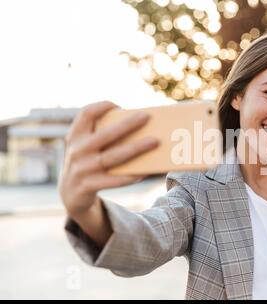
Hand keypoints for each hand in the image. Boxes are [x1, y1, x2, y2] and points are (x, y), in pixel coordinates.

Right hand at [58, 101, 158, 218]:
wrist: (70, 193)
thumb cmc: (88, 161)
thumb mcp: (86, 146)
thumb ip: (102, 135)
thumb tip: (139, 127)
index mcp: (75, 136)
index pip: (86, 114)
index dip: (102, 107)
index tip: (119, 106)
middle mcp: (77, 150)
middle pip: (105, 134)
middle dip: (127, 125)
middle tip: (146, 117)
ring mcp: (82, 169)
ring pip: (112, 157)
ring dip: (135, 148)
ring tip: (154, 141)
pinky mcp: (89, 186)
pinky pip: (114, 180)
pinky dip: (131, 175)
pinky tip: (146, 170)